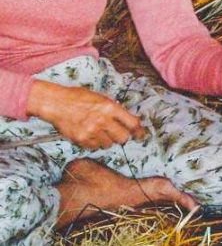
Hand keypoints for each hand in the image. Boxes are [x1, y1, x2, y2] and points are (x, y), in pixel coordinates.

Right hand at [27, 81, 146, 149]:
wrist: (56, 103)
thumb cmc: (79, 98)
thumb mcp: (101, 98)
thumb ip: (114, 109)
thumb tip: (128, 120)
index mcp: (110, 107)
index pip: (132, 123)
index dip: (139, 131)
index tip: (141, 135)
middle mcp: (103, 120)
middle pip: (123, 138)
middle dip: (122, 137)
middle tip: (118, 134)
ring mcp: (92, 131)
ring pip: (108, 144)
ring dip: (107, 141)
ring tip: (99, 132)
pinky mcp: (81, 139)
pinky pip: (94, 147)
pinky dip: (94, 144)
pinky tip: (89, 135)